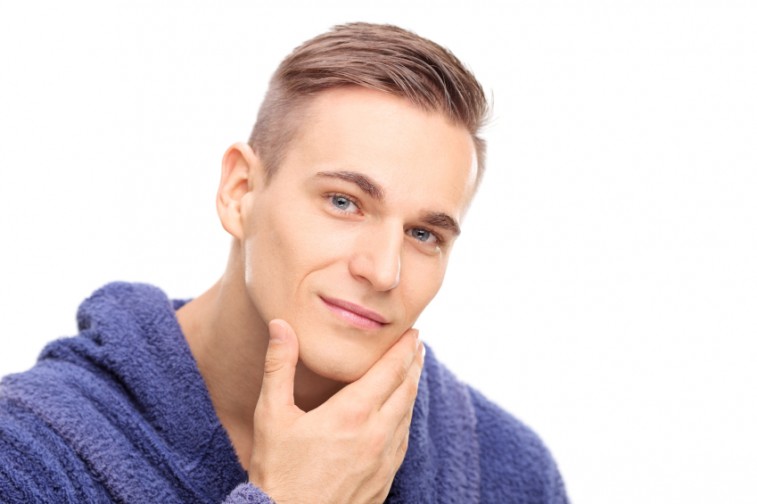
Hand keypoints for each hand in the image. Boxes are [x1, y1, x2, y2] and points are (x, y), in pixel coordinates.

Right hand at [248, 319, 423, 503]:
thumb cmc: (276, 472)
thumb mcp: (271, 416)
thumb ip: (279, 367)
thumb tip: (280, 326)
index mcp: (352, 414)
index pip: (390, 370)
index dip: (404, 348)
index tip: (413, 331)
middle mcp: (376, 435)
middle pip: (406, 389)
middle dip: (413, 363)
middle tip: (416, 344)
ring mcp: (384, 461)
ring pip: (408, 415)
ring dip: (412, 389)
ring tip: (412, 371)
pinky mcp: (384, 480)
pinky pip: (403, 440)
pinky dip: (406, 418)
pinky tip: (401, 413)